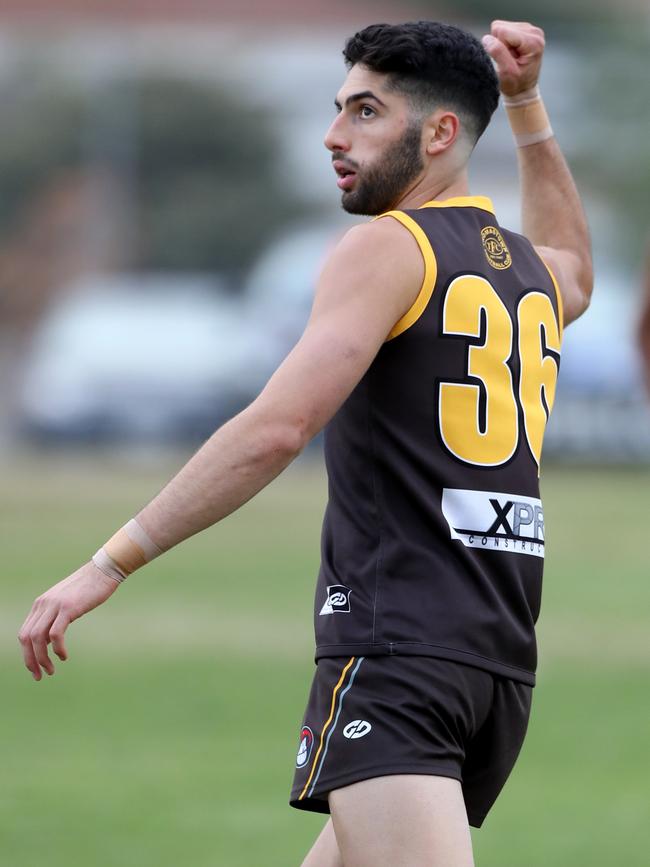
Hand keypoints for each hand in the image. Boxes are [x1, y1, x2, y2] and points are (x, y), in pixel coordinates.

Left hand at [18, 561, 118, 679]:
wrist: (103, 571)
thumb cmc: (89, 588)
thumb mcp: (66, 603)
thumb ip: (54, 618)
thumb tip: (48, 640)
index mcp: (41, 604)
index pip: (25, 633)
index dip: (27, 654)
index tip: (36, 668)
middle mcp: (43, 604)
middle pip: (27, 638)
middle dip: (31, 660)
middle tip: (40, 675)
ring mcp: (54, 605)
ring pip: (38, 638)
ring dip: (42, 659)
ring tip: (51, 670)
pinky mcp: (68, 608)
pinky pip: (55, 634)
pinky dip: (57, 649)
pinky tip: (64, 656)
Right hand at [482, 21, 545, 96]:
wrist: (523, 90)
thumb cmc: (516, 85)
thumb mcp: (506, 73)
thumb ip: (498, 53)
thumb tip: (487, 38)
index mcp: (533, 41)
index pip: (503, 31)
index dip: (498, 46)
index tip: (506, 60)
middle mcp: (534, 32)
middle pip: (502, 27)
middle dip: (501, 44)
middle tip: (508, 59)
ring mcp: (531, 29)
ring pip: (503, 27)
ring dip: (503, 44)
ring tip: (511, 57)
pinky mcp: (525, 30)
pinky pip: (505, 29)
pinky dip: (506, 43)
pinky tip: (512, 53)